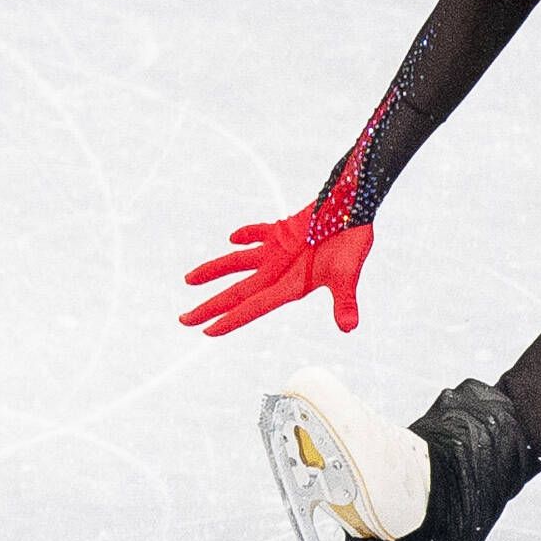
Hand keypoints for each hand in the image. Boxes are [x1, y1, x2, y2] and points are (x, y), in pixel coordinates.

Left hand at [180, 177, 373, 338]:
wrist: (357, 209)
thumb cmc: (353, 241)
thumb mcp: (347, 273)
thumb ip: (344, 301)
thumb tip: (349, 329)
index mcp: (292, 286)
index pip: (254, 306)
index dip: (231, 319)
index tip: (207, 331)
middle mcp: (280, 272)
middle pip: (237, 292)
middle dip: (210, 306)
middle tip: (183, 320)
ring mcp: (279, 253)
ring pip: (237, 263)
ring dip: (214, 271)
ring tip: (187, 280)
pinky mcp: (283, 232)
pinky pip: (258, 234)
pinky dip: (245, 236)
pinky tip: (231, 238)